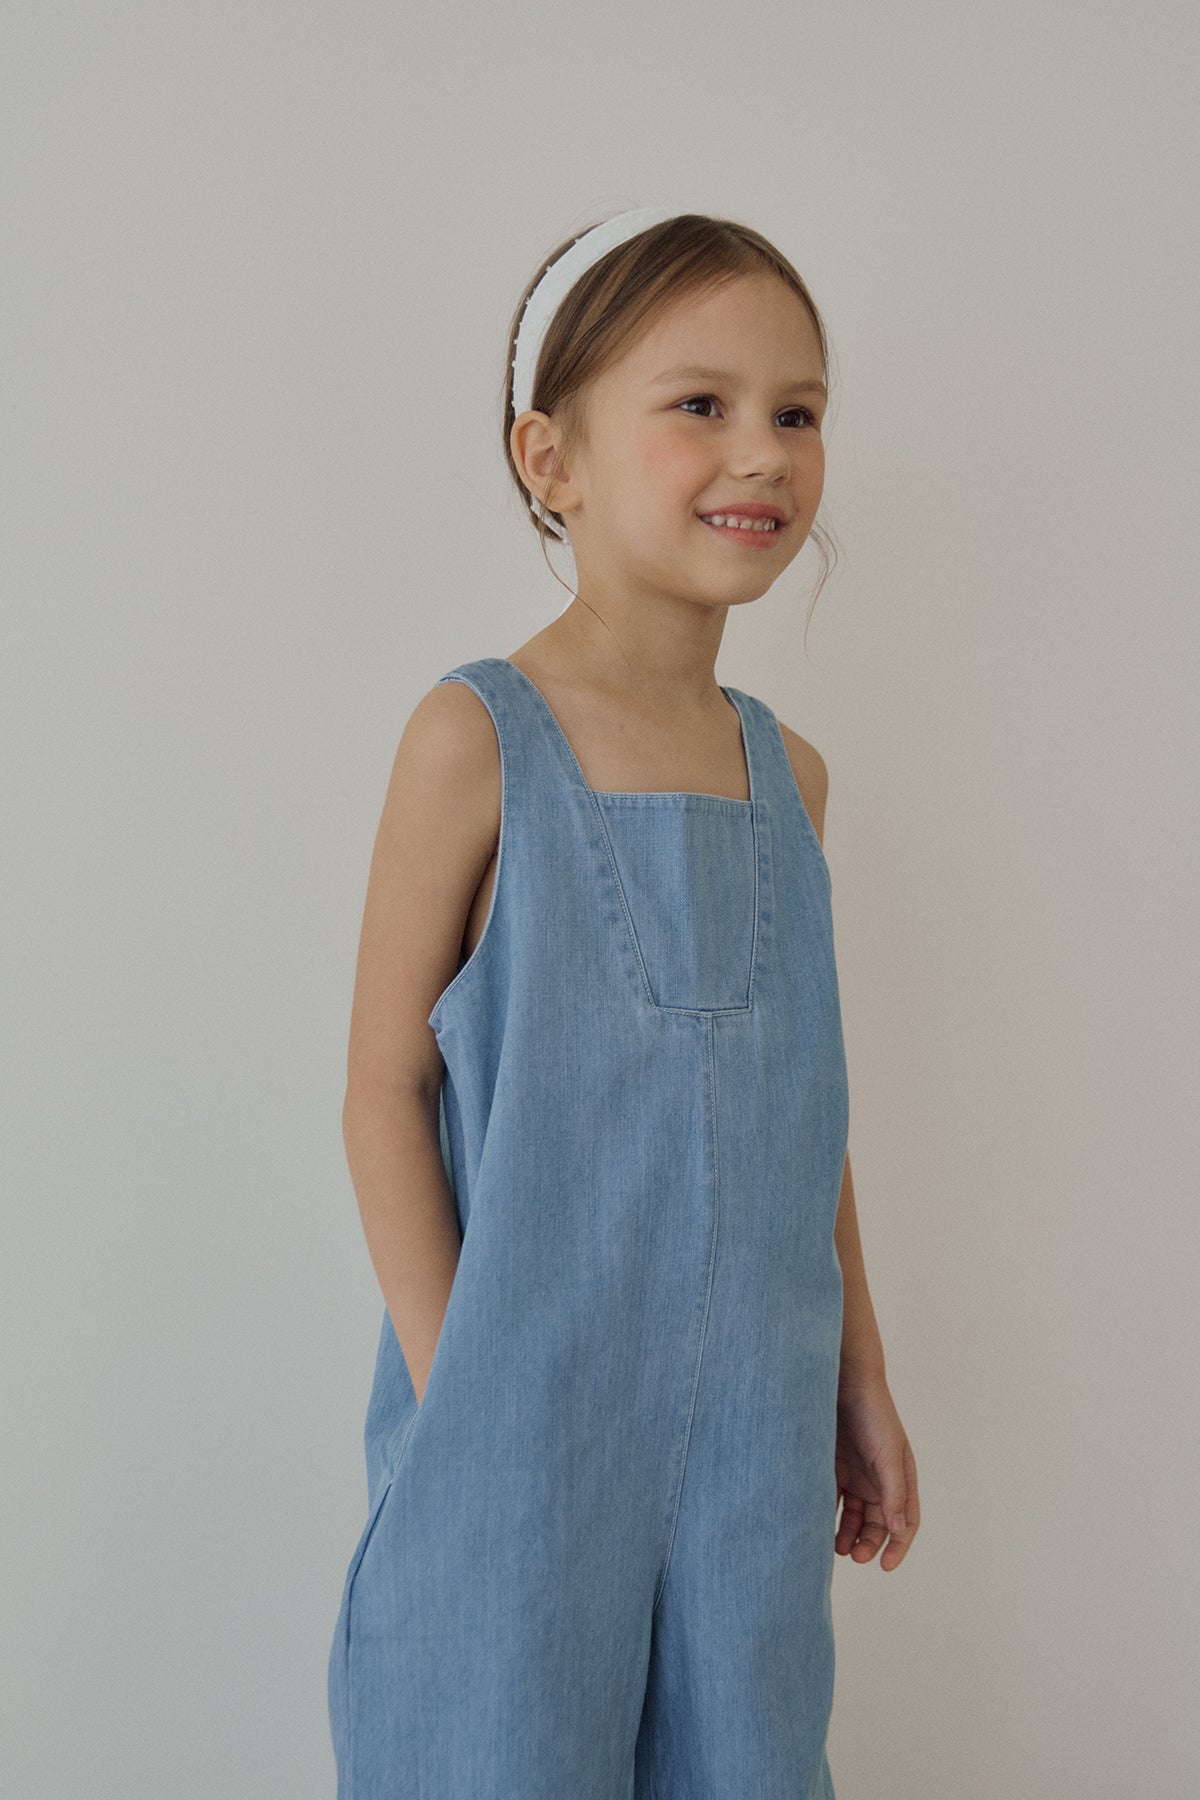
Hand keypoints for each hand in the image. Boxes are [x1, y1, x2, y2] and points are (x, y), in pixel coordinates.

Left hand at [834, 1367, 919, 1570]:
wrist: (842, 1381)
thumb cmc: (873, 1415)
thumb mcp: (888, 1455)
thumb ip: (894, 1492)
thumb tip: (899, 1528)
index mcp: (900, 1478)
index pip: (905, 1521)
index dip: (898, 1546)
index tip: (884, 1566)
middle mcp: (879, 1481)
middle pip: (877, 1524)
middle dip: (869, 1543)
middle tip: (855, 1556)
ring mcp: (855, 1475)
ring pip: (853, 1517)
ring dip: (848, 1535)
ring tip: (836, 1547)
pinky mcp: (832, 1468)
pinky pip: (831, 1500)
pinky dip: (827, 1515)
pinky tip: (818, 1524)